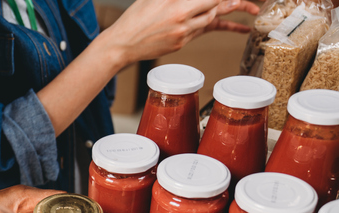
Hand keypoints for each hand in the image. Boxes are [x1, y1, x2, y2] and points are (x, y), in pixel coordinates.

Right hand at [102, 0, 258, 63]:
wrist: (121, 45)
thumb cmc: (134, 18)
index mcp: (176, 2)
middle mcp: (182, 17)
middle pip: (217, 4)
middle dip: (235, 1)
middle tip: (253, 3)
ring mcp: (183, 32)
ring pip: (213, 18)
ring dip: (229, 10)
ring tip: (252, 7)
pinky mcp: (182, 43)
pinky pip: (206, 31)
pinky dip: (225, 26)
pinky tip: (242, 28)